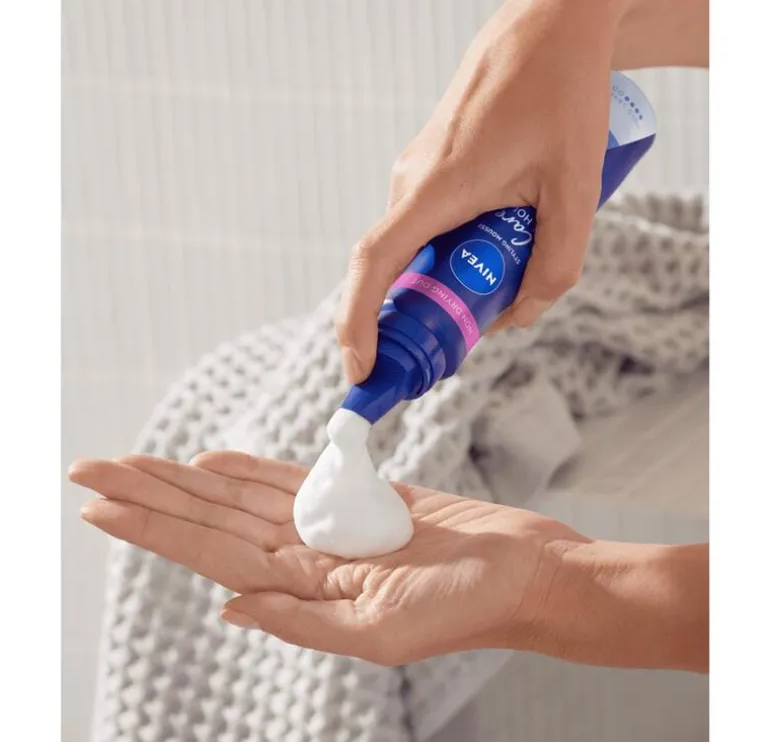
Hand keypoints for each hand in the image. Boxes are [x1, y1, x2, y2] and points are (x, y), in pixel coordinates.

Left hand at [69, 451, 586, 664]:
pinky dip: (251, 469)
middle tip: (92, 468)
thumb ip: (302, 622)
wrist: (521, 570)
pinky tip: (214, 461)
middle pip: (213, 520)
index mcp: (306, 591)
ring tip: (136, 462)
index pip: (211, 554)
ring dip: (189, 479)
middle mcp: (306, 557)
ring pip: (242, 496)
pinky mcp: (358, 496)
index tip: (102, 504)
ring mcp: (329, 525)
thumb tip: (228, 606)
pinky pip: (293, 480)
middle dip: (152, 495)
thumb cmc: (467, 608)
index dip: (157, 526)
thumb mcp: (381, 634)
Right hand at [334, 0, 708, 383]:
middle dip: (418, 317)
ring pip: (414, 248)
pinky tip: (497, 244)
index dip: (357, 323)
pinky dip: (448, 252)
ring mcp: (415, 172)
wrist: (554, 26)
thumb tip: (517, 317)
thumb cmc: (564, 95)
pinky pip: (426, 224)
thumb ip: (555, 266)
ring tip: (499, 282)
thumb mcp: (576, 191)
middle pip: (394, 270)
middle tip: (460, 343)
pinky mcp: (428, 166)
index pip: (373, 265)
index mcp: (436, 187)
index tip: (360, 370)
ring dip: (443, 279)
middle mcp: (410, 181)